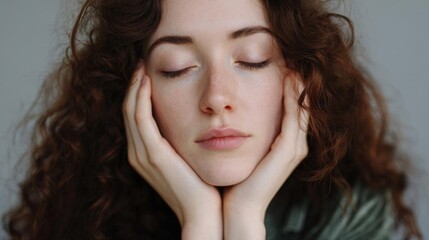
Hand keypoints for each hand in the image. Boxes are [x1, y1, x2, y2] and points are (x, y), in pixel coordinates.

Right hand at [123, 62, 221, 238]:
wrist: (203, 213)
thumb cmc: (200, 186)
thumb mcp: (186, 159)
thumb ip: (180, 142)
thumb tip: (191, 121)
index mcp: (145, 154)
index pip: (135, 117)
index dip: (137, 94)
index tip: (146, 74)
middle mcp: (138, 153)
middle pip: (129, 110)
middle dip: (133, 86)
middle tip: (140, 64)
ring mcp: (142, 154)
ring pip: (131, 111)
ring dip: (135, 87)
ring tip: (141, 66)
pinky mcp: (153, 154)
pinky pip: (140, 118)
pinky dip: (141, 98)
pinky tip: (147, 81)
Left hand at [222, 71, 308, 238]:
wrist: (237, 206)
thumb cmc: (236, 178)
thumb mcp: (243, 148)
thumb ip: (244, 130)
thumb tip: (231, 110)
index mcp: (284, 143)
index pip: (291, 108)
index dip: (288, 86)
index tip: (280, 63)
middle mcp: (294, 144)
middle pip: (300, 105)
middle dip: (296, 82)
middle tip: (291, 56)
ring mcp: (295, 148)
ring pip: (300, 108)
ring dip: (297, 85)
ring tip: (292, 62)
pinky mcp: (289, 151)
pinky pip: (294, 118)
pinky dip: (293, 98)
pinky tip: (288, 79)